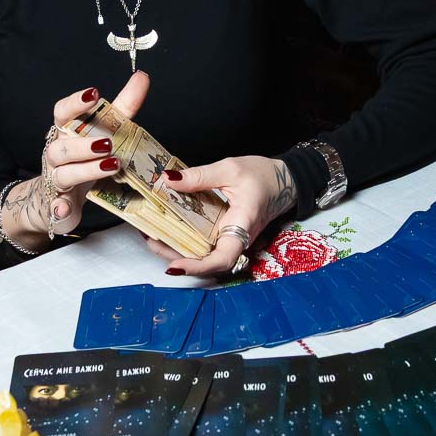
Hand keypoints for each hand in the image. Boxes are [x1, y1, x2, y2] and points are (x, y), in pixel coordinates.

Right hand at [0, 71, 148, 246]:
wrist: (53, 199)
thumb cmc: (82, 159)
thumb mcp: (102, 132)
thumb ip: (121, 107)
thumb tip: (141, 77)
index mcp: (66, 133)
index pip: (63, 113)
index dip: (76, 103)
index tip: (94, 93)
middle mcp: (57, 153)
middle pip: (63, 146)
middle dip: (84, 144)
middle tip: (108, 143)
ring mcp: (55, 179)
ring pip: (64, 173)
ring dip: (85, 170)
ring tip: (110, 166)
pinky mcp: (58, 204)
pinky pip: (56, 207)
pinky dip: (60, 208)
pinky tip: (65, 209)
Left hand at [145, 154, 296, 276]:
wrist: (284, 181)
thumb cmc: (263, 176)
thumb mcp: (230, 169)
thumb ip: (199, 176)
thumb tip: (168, 180)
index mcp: (243, 224)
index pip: (223, 258)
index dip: (197, 267)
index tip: (174, 266)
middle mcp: (237, 239)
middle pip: (207, 263)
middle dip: (177, 258)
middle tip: (151, 242)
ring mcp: (232, 239)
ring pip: (204, 256)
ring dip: (178, 251)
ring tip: (153, 237)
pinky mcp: (226, 235)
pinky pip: (206, 245)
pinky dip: (186, 242)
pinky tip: (169, 231)